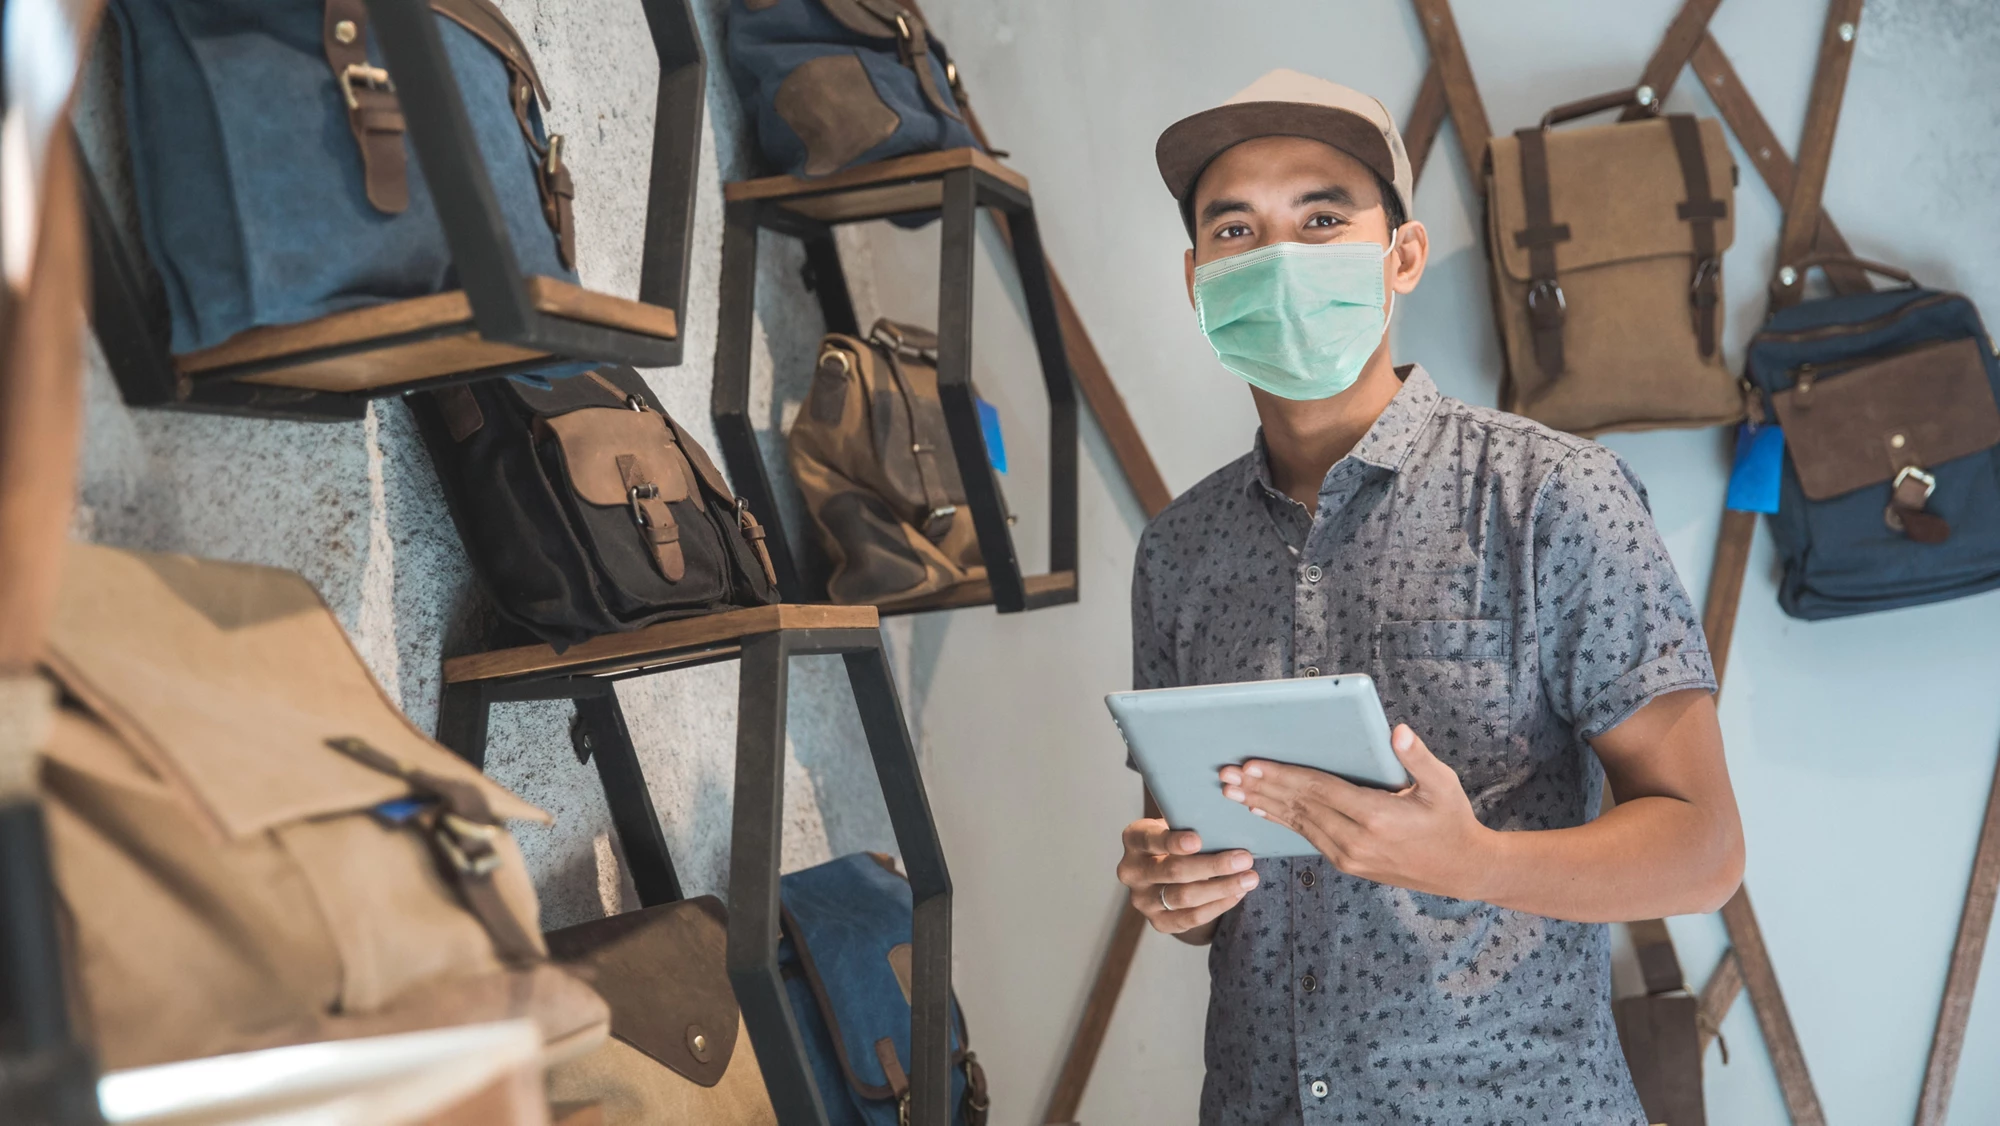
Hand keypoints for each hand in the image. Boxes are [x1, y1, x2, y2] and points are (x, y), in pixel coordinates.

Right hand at [1116, 818, 1258, 935]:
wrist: (1167, 874)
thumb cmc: (1179, 840)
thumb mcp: (1177, 825)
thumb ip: (1192, 824)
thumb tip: (1229, 824)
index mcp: (1134, 839)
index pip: (1151, 840)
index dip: (1172, 842)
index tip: (1198, 841)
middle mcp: (1131, 871)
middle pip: (1173, 871)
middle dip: (1213, 865)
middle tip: (1245, 859)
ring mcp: (1142, 900)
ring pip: (1184, 897)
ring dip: (1221, 888)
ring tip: (1250, 878)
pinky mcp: (1157, 922)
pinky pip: (1190, 918)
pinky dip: (1217, 906)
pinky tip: (1237, 894)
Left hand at [1222, 723, 1494, 898]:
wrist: (1461, 870)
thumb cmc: (1452, 820)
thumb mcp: (1444, 785)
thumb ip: (1417, 757)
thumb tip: (1397, 731)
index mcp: (1376, 816)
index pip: (1318, 790)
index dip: (1282, 775)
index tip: (1252, 764)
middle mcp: (1357, 840)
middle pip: (1300, 807)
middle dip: (1261, 789)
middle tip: (1226, 775)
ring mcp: (1349, 857)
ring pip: (1299, 825)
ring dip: (1265, 805)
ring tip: (1233, 792)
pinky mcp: (1347, 864)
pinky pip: (1308, 838)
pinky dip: (1283, 822)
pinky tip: (1263, 810)